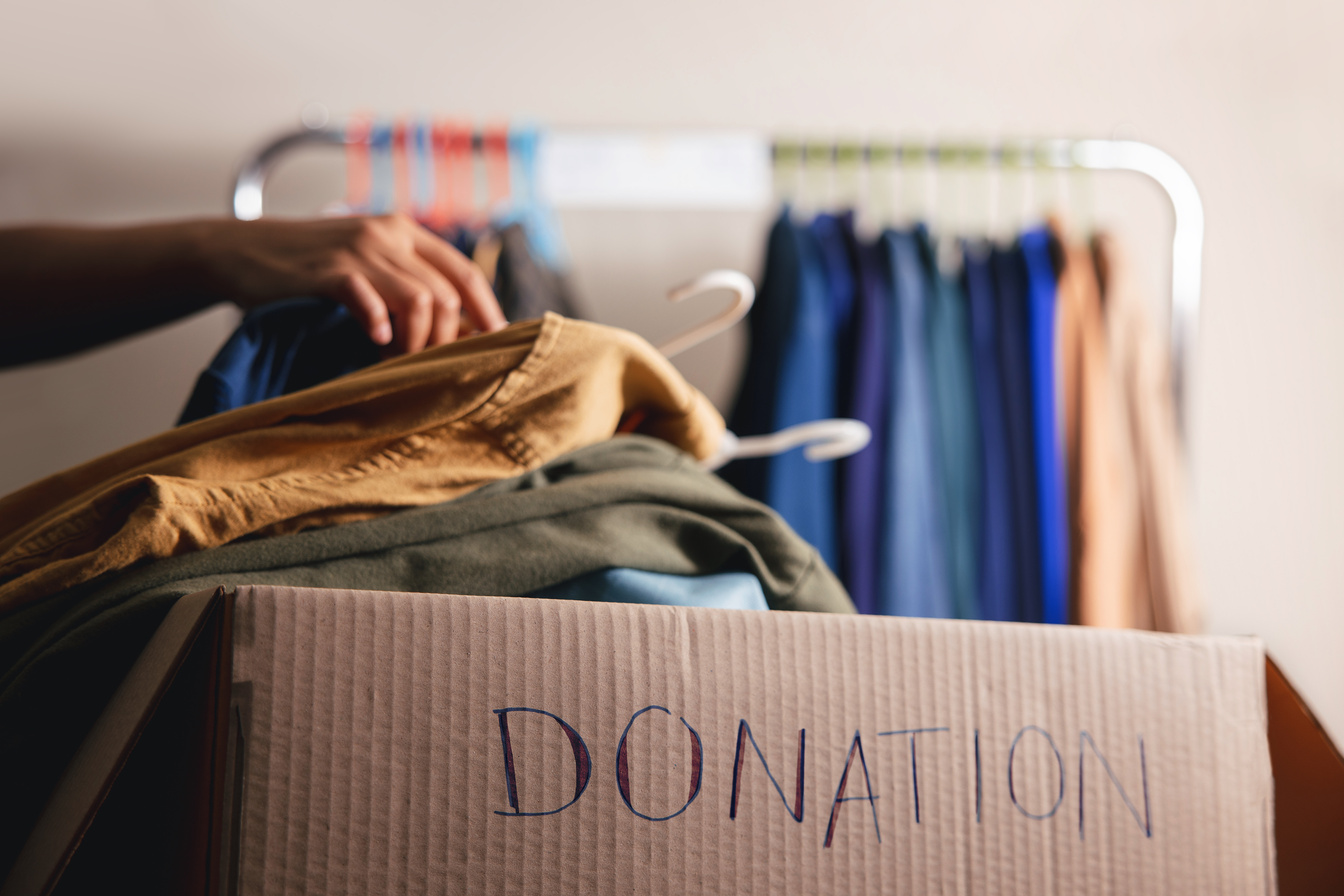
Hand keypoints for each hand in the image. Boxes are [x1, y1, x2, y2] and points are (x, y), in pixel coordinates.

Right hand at [202, 214, 506, 353]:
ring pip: (420, 299)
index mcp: (403, 231)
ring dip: (418, 340)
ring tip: (398, 357)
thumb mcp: (364, 262)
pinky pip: (370, 299)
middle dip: (448, 337)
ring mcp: (358, 250)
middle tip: (430, 362)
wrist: (236, 250)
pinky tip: (375, 340)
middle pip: (448, 293)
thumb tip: (451, 324)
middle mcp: (388, 235)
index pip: (465, 272)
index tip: (496, 343)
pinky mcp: (327, 269)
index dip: (487, 310)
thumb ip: (404, 280)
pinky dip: (379, 325)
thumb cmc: (304, 268)